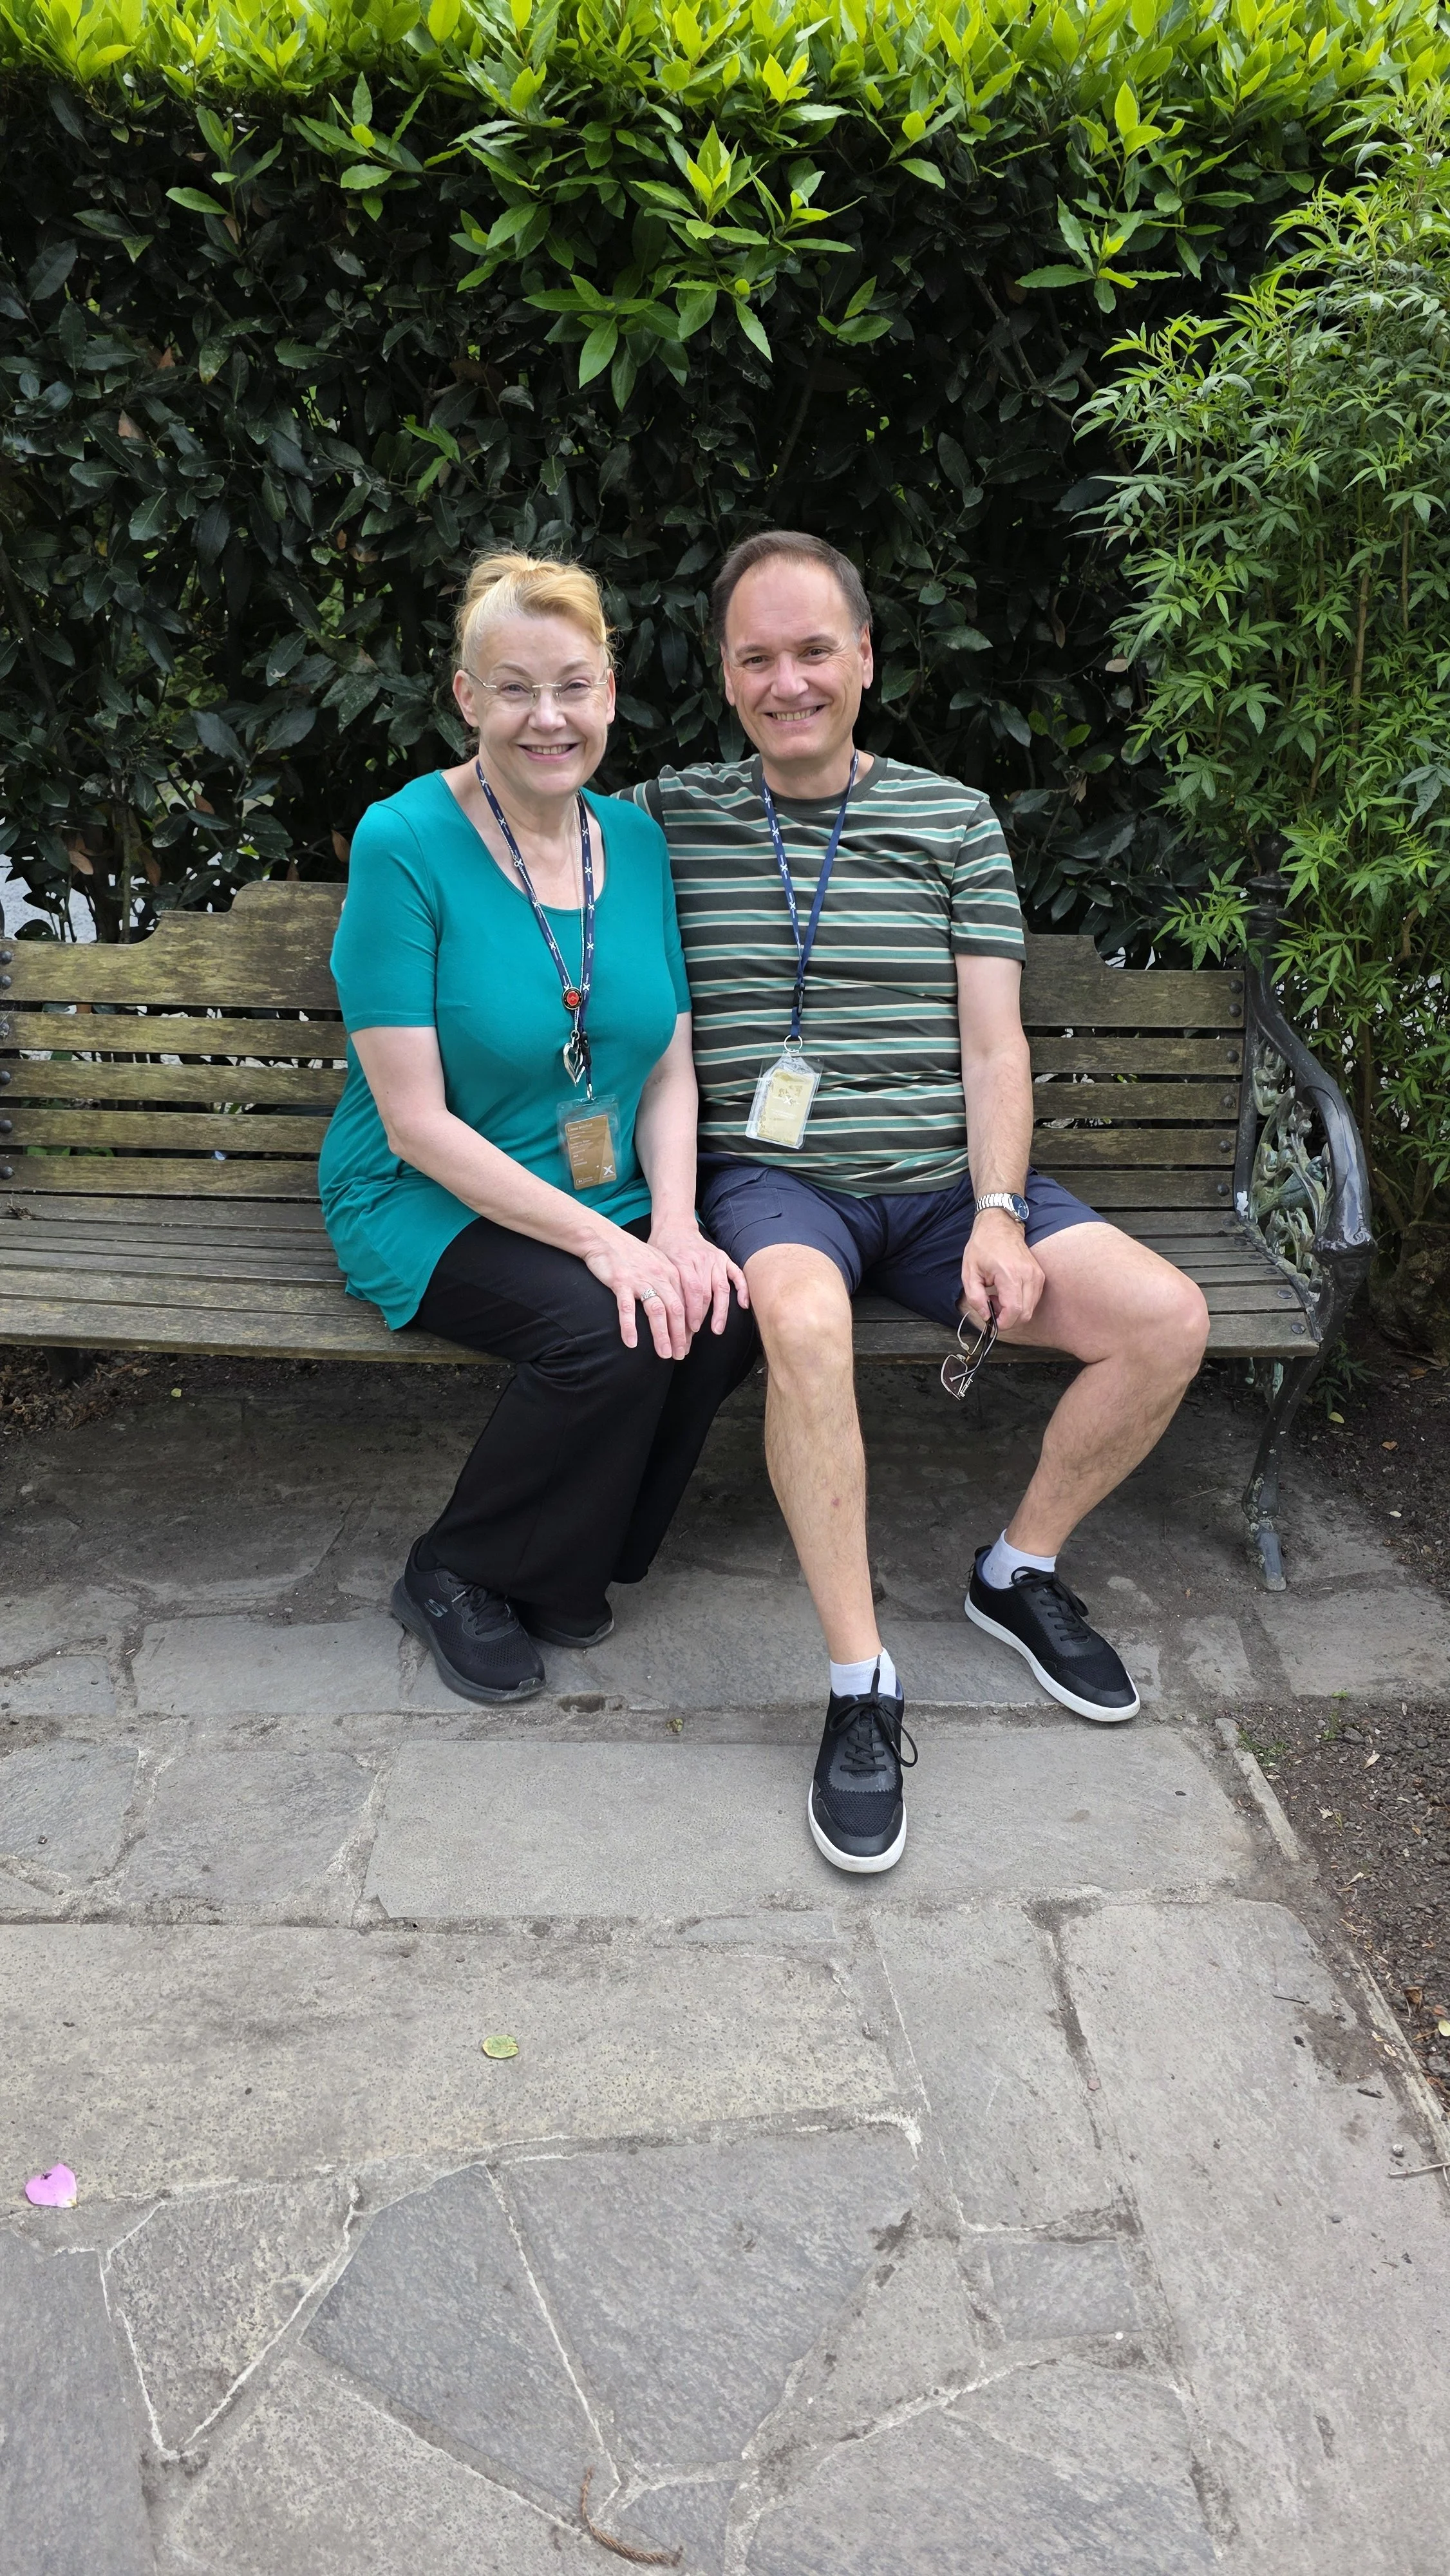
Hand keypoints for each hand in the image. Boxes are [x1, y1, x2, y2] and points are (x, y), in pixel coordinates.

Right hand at [582, 1226, 688, 1358]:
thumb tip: (677, 1307)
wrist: (604, 1238)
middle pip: (676, 1310)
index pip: (686, 1303)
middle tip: (680, 1355)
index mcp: (671, 1272)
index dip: (689, 1326)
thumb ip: (667, 1281)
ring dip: (662, 1335)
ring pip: (657, 1311)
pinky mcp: (620, 1282)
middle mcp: (659, 1276)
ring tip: (664, 1354)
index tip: (688, 1343)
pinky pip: (627, 1308)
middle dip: (680, 1336)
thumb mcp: (655, 1263)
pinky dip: (630, 1327)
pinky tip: (631, 1343)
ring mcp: (640, 1279)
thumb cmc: (629, 1253)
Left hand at [648, 1216, 749, 1340]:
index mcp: (683, 1262)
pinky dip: (742, 1290)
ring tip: (717, 1329)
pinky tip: (743, 1305)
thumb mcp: (657, 1264)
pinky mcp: (724, 1258)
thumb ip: (663, 1286)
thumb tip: (661, 1317)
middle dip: (700, 1319)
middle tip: (695, 1337)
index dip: (691, 1313)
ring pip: (721, 1289)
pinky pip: (737, 1275)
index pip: (690, 1292)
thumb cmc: (663, 1249)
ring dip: (720, 1311)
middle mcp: (701, 1260)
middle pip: (705, 1295)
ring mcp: (715, 1259)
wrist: (675, 1227)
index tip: (687, 1331)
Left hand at [960, 1210, 1044, 1334]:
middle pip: (1025, 1314)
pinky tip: (1007, 1292)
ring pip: (1031, 1309)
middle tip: (992, 1306)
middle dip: (1008, 1318)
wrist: (1000, 1225)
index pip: (1015, 1311)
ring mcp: (1037, 1275)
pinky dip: (1021, 1303)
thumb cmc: (983, 1246)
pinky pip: (1033, 1299)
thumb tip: (987, 1316)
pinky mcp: (1039, 1275)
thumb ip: (975, 1298)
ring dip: (1015, 1311)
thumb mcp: (969, 1272)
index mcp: (1009, 1274)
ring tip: (998, 1297)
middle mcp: (1028, 1275)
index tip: (992, 1322)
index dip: (1003, 1323)